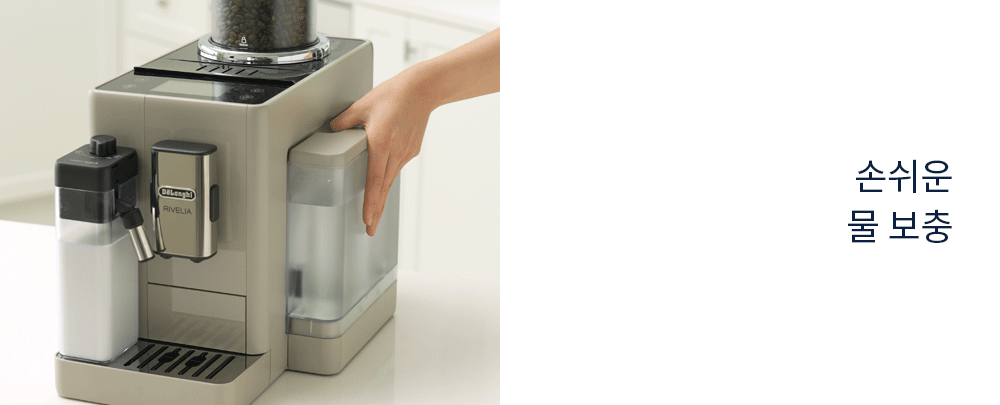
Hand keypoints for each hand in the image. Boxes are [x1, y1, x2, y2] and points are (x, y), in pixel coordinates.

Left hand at [330, 69, 433, 235]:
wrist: (423, 90)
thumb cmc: (395, 95)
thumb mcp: (362, 105)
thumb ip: (344, 120)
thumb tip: (333, 129)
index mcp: (382, 144)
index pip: (374, 181)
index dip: (371, 203)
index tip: (367, 219)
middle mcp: (395, 153)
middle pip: (384, 188)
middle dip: (376, 211)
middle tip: (370, 229)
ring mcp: (405, 153)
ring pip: (390, 180)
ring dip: (382, 197)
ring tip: (375, 213)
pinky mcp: (411, 150)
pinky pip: (396, 168)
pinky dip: (388, 178)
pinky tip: (383, 181)